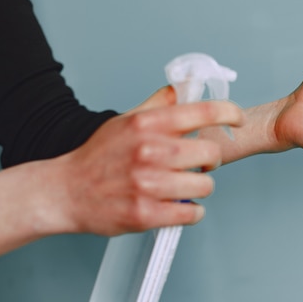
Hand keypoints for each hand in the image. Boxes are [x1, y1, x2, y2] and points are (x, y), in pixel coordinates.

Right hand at [58, 86, 243, 235]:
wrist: (66, 191)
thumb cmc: (99, 156)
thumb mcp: (126, 121)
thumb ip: (159, 105)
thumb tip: (184, 87)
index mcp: (147, 125)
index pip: (203, 111)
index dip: (230, 113)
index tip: (237, 119)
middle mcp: (150, 152)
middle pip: (211, 153)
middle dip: (210, 161)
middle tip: (199, 165)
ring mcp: (148, 185)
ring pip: (205, 186)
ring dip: (199, 188)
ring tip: (183, 186)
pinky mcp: (146, 214)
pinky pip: (192, 213)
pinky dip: (191, 211)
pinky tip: (179, 206)